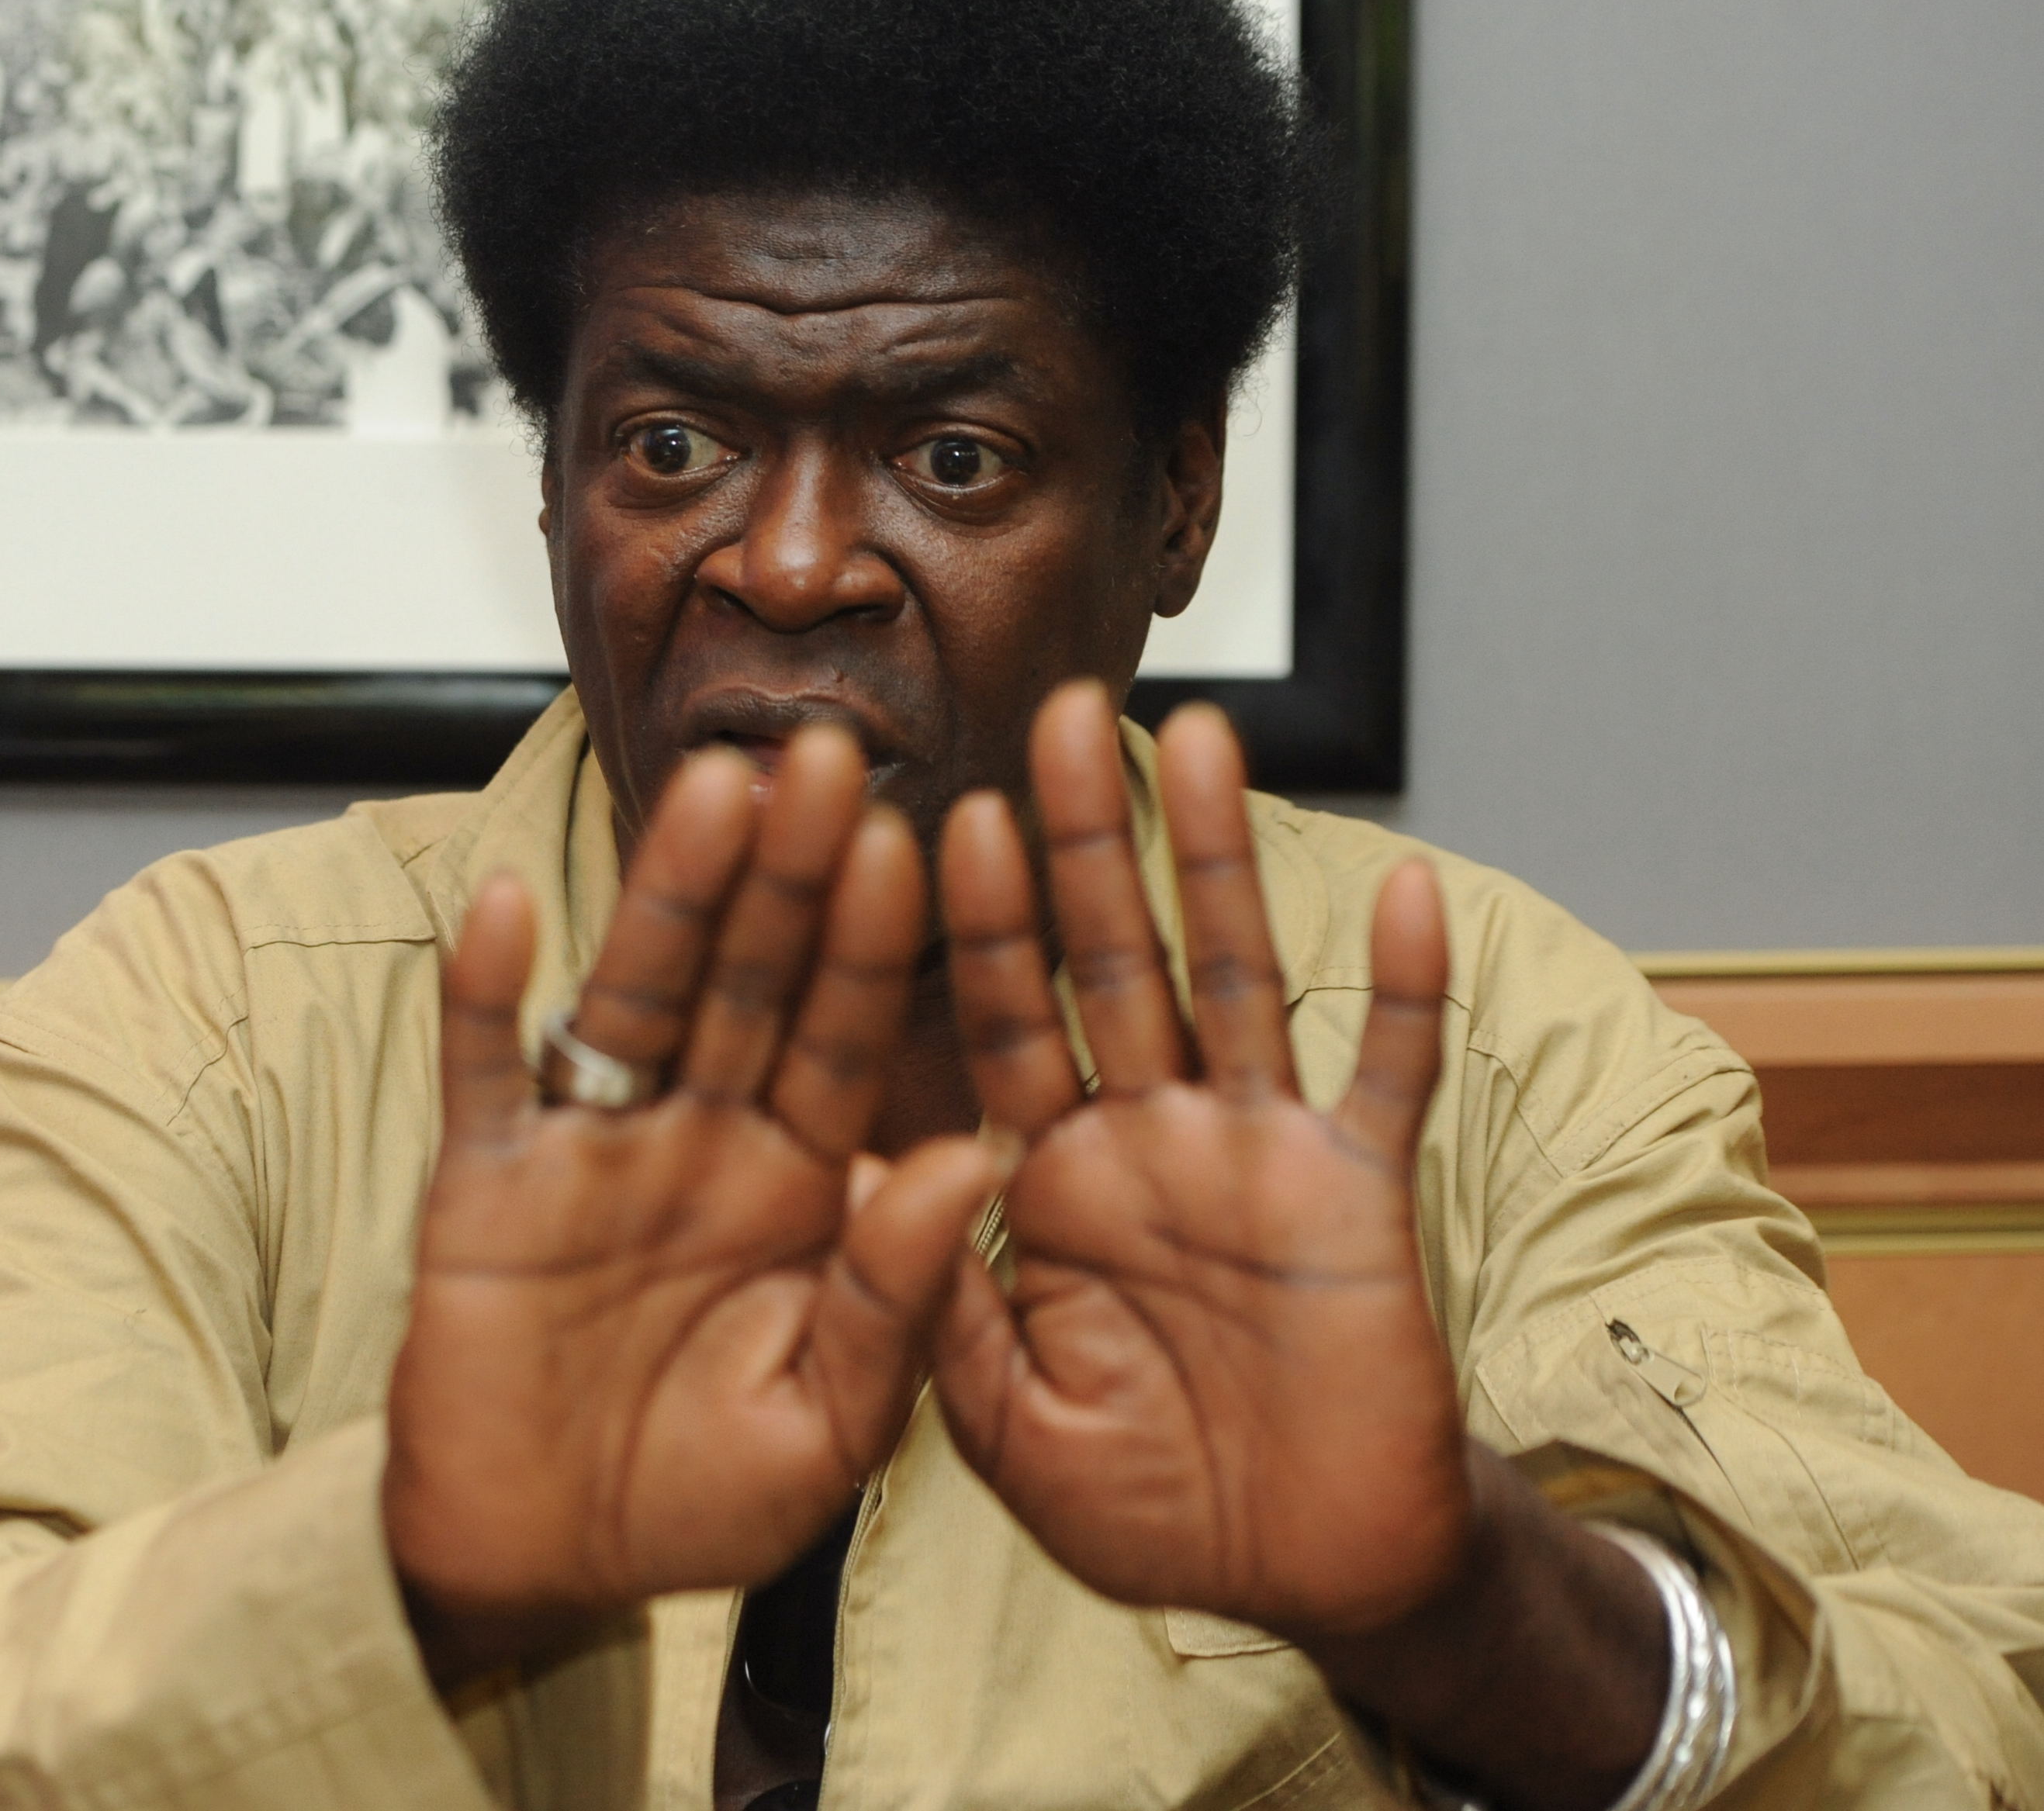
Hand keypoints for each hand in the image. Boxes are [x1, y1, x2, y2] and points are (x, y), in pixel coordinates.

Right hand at [385, 726, 1002, 1684]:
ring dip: (669, 895)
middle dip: (788, 875)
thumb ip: (895, 1296)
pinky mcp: (482, 1183)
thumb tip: (976, 1157)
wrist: (543, 1569)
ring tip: (713, 788)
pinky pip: (486, 1073)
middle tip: (829, 756)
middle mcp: (701, 1141)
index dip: (874, 947)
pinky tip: (506, 907)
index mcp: (799, 1187)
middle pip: (751, 984)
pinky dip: (488, 996)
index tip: (913, 844)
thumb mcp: (828, 1426)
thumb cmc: (700, 1502)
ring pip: (635, 997)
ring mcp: (590, 1152)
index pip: (845, 1041)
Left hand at [928, 684, 1467, 1637]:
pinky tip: (1405, 890)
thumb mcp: (1009, 1431)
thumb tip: (882, 1171)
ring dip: (1222, 861)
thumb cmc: (1149, 1507)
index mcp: (1048, 1185)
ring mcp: (1256, 1154)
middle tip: (1057, 711)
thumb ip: (939, 1314)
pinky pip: (1388, 1076)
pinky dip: (1405, 993)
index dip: (975, 928)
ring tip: (1205, 734)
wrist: (1305, 1576)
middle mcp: (1146, 1140)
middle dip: (1084, 842)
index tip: (940, 816)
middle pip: (1109, 959)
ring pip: (1235, 978)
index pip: (999, 1027)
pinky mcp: (1359, 1192)